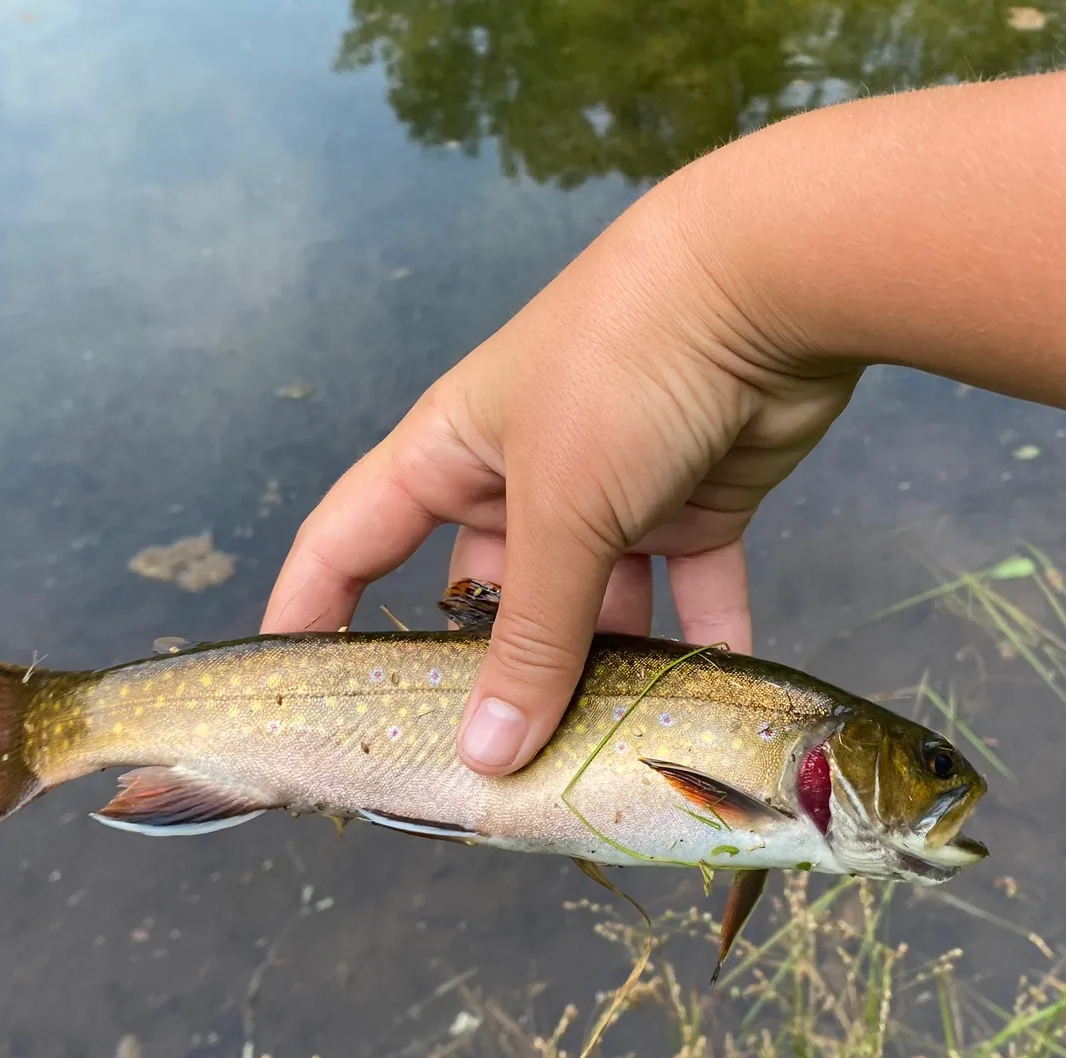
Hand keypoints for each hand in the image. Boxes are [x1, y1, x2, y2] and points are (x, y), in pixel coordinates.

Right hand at [260, 172, 860, 773]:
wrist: (771, 282)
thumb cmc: (626, 369)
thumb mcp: (561, 511)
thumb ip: (531, 639)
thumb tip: (486, 755)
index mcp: (452, 454)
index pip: (352, 542)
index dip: (314, 611)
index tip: (293, 689)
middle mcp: (524, 477)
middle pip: (488, 599)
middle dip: (491, 676)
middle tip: (489, 767)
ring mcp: (614, 493)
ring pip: (597, 608)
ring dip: (606, 673)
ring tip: (606, 755)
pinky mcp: (696, 503)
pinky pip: (692, 592)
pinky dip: (703, 642)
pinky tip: (706, 704)